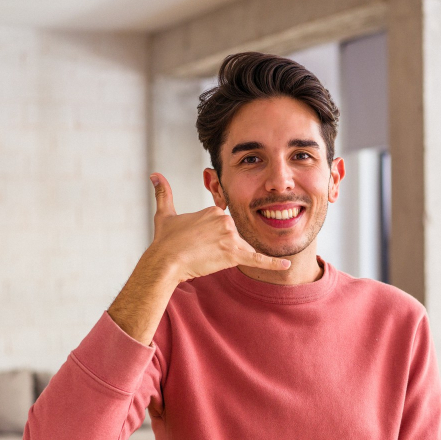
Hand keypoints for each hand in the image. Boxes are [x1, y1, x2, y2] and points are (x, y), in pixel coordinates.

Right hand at [146, 173, 289, 282]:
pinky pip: (258, 259)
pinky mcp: (234, 254)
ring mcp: (230, 237)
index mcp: (213, 211)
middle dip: (222, 247)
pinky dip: (273, 262)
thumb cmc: (165, 241)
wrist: (165, 261)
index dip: (214, 237)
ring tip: (210, 259)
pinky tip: (286, 265)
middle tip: (201, 252)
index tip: (201, 242)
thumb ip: (163, 193)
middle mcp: (225, 221)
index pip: (224, 226)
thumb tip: (154, 174)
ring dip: (229, 256)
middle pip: (234, 237)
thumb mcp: (164, 214)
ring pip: (240, 248)